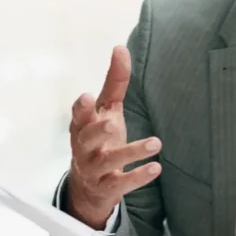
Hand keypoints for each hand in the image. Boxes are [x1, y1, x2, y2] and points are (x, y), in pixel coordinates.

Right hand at [66, 46, 162, 228]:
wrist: (89, 187)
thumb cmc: (100, 139)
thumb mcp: (107, 110)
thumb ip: (114, 82)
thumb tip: (121, 48)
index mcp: (83, 125)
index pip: (78, 115)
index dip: (81, 108)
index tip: (87, 97)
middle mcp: (84, 147)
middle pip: (86, 138)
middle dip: (97, 130)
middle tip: (112, 122)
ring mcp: (94, 169)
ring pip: (108, 161)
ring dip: (132, 152)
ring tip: (156, 143)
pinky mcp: (107, 187)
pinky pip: (121, 183)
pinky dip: (138, 177)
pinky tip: (156, 168)